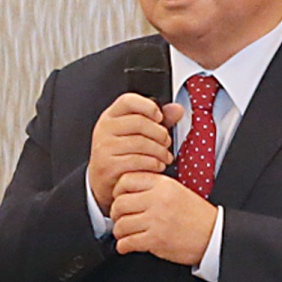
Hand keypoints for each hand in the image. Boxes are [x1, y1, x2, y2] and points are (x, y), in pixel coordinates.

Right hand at [88, 94, 184, 214]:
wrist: (103, 180)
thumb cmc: (123, 154)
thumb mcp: (137, 133)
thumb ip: (157, 121)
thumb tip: (178, 109)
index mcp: (110, 116)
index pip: (128, 101)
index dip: (147, 106)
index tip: (159, 117)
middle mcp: (104, 129)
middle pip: (139, 122)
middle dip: (160, 133)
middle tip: (168, 142)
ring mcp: (104, 147)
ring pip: (140, 143)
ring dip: (160, 151)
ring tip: (166, 156)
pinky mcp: (107, 166)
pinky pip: (137, 161)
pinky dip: (153, 163)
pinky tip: (159, 165)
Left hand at [110, 171, 216, 265]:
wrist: (214, 235)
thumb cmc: (196, 215)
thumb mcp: (177, 190)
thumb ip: (154, 187)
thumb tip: (126, 190)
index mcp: (163, 184)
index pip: (126, 180)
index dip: (117, 191)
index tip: (119, 198)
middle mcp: (158, 200)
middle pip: (119, 204)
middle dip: (116, 214)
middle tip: (120, 219)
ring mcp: (157, 220)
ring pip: (121, 225)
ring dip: (119, 232)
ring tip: (125, 234)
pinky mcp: (156, 239)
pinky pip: (127, 242)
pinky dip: (123, 246)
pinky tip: (128, 245)